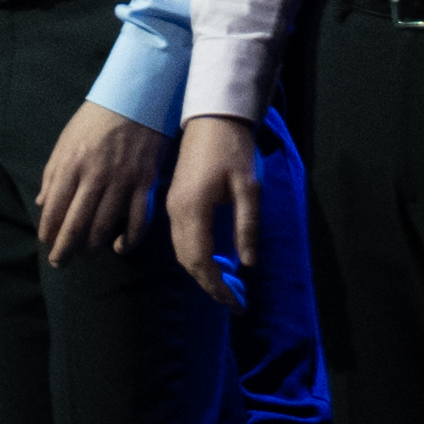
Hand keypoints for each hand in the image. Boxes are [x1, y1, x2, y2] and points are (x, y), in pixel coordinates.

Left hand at [33, 98, 165, 259]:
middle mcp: (95, 177)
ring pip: (105, 227)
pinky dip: (129, 240)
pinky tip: (119, 248)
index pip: (54, 208)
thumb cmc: (95, 120)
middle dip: (65, 249)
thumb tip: (41, 204)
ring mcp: (123, 182)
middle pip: (77, 224)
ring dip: (92, 247)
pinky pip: (138, 221)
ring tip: (85, 255)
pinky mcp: (146, 184)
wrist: (136, 99)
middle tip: (60, 263)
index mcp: (71, 165)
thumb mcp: (65, 141)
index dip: (48, 231)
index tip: (46, 243)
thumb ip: (52, 174)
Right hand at [163, 114, 261, 291]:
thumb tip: (247, 265)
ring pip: (182, 253)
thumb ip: (247, 227)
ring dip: (202, 274)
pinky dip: (196, 258)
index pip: (202, 261)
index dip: (218, 287)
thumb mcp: (250, 188)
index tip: (237, 304)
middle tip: (235, 303)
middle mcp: (177, 213)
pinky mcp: (175, 202)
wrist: (212, 119)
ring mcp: (173, 207)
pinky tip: (214, 263)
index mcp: (193, 210)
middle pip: (188, 262)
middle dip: (210, 286)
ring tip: (227, 288)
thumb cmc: (234, 150)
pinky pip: (181, 241)